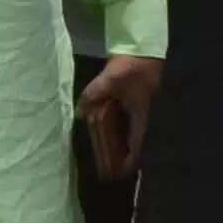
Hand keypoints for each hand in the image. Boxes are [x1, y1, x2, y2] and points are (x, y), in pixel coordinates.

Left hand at [76, 55, 160, 182]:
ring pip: (128, 132)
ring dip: (117, 142)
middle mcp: (143, 116)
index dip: (129, 162)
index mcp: (142, 116)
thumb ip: (93, 95)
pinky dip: (114, 128)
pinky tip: (101, 128)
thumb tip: (80, 114)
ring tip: (103, 152)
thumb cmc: (131, 68)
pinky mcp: (133, 100)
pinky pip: (123, 120)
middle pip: (133, 142)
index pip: (137, 146)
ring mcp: (139, 109)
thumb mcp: (111, 81)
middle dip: (120, 155)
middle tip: (107, 167)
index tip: (119, 175)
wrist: (143, 47)